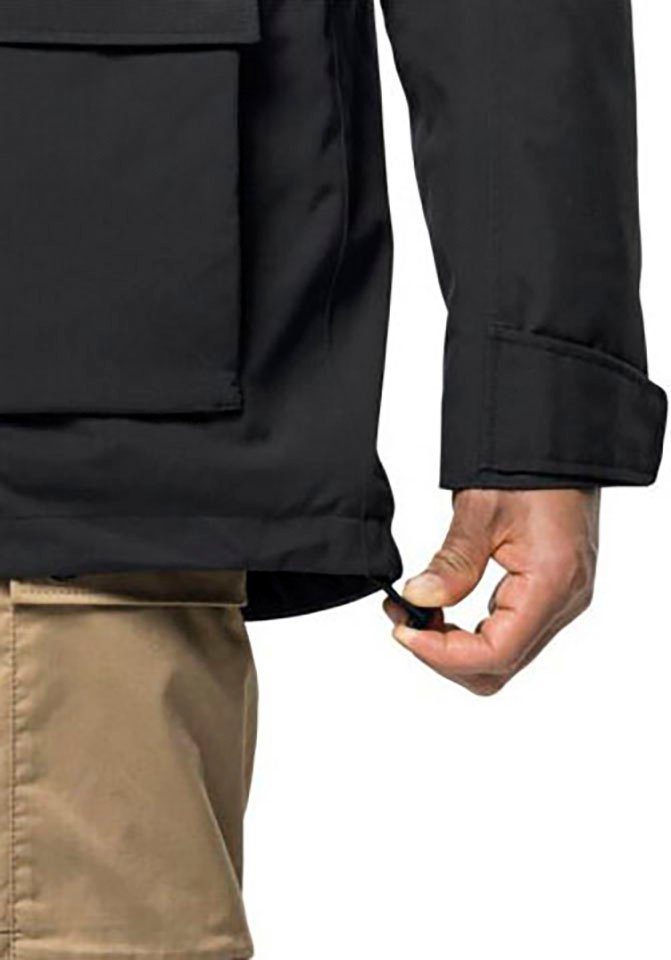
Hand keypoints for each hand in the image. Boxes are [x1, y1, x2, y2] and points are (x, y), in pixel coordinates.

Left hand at [384, 489, 599, 694]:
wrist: (562, 448)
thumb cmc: (530, 468)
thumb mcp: (482, 508)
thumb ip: (453, 561)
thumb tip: (418, 599)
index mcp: (552, 585)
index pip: (495, 654)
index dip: (442, 653)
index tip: (403, 630)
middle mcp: (563, 604)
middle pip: (498, 667)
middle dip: (443, 654)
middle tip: (402, 621)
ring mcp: (559, 603)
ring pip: (502, 657)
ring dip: (452, 646)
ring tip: (414, 611)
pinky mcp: (550, 595)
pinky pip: (507, 634)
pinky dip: (468, 632)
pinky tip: (440, 608)